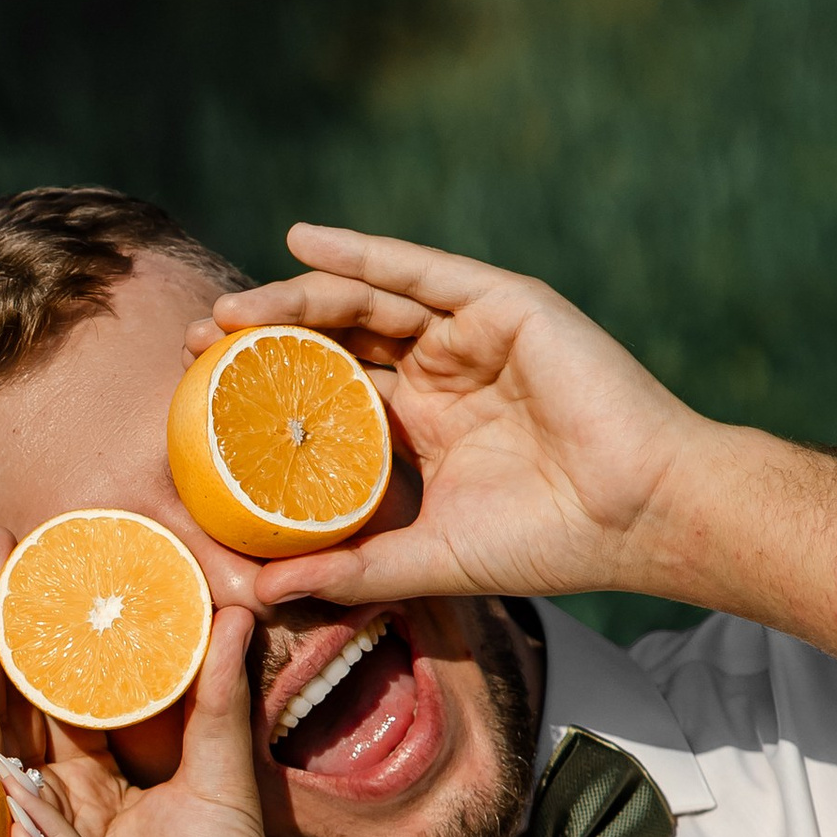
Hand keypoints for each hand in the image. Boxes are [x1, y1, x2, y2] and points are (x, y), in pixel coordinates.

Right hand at [0, 563, 291, 836]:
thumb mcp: (228, 787)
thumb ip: (222, 704)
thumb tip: (238, 614)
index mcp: (111, 781)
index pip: (74, 688)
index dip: (60, 626)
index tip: (54, 558)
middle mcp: (65, 798)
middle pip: (22, 692)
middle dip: (4, 617)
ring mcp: (39, 823)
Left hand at [202, 224, 707, 610]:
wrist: (636, 516)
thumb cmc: (548, 544)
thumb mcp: (426, 559)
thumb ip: (349, 568)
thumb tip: (259, 593)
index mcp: (427, 425)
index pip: (334, 393)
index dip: (271, 391)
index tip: (202, 400)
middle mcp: (444, 371)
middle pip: (338, 340)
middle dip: (265, 337)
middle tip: (199, 343)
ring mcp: (473, 334)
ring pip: (368, 302)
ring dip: (294, 300)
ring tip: (230, 314)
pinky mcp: (504, 305)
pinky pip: (420, 271)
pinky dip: (362, 254)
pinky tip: (302, 243)